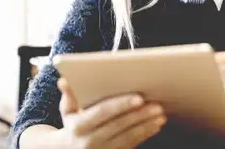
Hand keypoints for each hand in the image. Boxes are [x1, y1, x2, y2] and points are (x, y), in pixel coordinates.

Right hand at [51, 78, 165, 148]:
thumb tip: (64, 80)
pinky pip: (131, 145)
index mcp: (78, 126)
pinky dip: (144, 135)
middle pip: (119, 125)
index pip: (102, 113)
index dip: (121, 105)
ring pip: (128, 137)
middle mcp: (89, 141)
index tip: (139, 98)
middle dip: (139, 115)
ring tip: (160, 115)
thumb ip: (69, 95)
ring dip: (146, 126)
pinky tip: (155, 126)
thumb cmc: (72, 125)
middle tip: (157, 105)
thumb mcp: (66, 111)